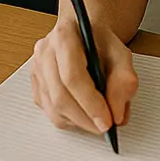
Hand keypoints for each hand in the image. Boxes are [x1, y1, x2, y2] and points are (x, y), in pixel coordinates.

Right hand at [31, 15, 138, 134]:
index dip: (90, 103)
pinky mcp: (35, 84)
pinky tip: (83, 111)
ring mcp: (37, 68)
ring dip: (79, 122)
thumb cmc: (101, 42)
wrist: (85, 34)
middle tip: (106, 126)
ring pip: (53, 108)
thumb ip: (124, 82)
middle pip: (60, 96)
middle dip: (86, 118)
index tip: (108, 121)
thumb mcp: (122, 55)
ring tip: (97, 117)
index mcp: (65, 36)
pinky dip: (69, 120)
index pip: (72, 76)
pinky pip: (49, 112)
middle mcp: (45, 51)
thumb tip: (116, 114)